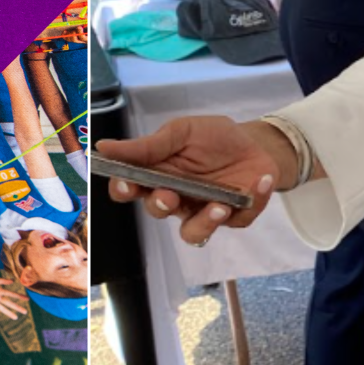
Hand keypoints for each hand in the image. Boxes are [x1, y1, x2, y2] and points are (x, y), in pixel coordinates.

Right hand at [96, 116, 281, 245]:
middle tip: (169, 195)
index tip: (125, 183)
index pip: (130, 189)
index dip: (122, 189)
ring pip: (192, 232)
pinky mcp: (233, 218)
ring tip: (219, 206)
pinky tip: (259, 181)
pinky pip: (236, 221)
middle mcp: (176, 198)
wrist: (256, 143)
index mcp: (157, 175)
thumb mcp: (182, 132)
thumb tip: (104, 146)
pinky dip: (250, 202)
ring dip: (203, 222)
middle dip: (160, 205)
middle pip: (157, 211)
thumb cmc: (213, 138)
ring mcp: (203, 211)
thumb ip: (148, 145)